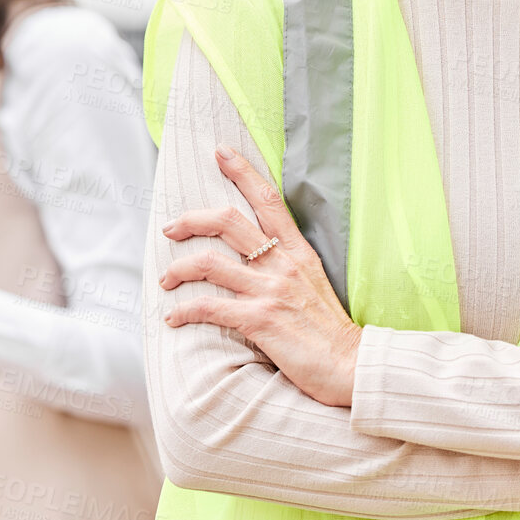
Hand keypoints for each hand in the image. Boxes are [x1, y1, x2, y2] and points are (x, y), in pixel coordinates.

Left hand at [158, 145, 361, 407]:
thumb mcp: (314, 284)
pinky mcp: (260, 320)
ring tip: (166, 280)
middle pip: (229, 221)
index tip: (221, 152)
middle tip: (170, 228)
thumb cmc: (330, 332)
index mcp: (298, 253)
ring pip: (210, 262)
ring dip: (179, 268)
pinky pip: (209, 307)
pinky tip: (173, 318)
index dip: (242, 172)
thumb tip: (257, 258)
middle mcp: (282, 265)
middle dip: (191, 220)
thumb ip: (286, 267)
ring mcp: (270, 291)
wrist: (353, 367)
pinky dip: (185, 311)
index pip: (269, 200)